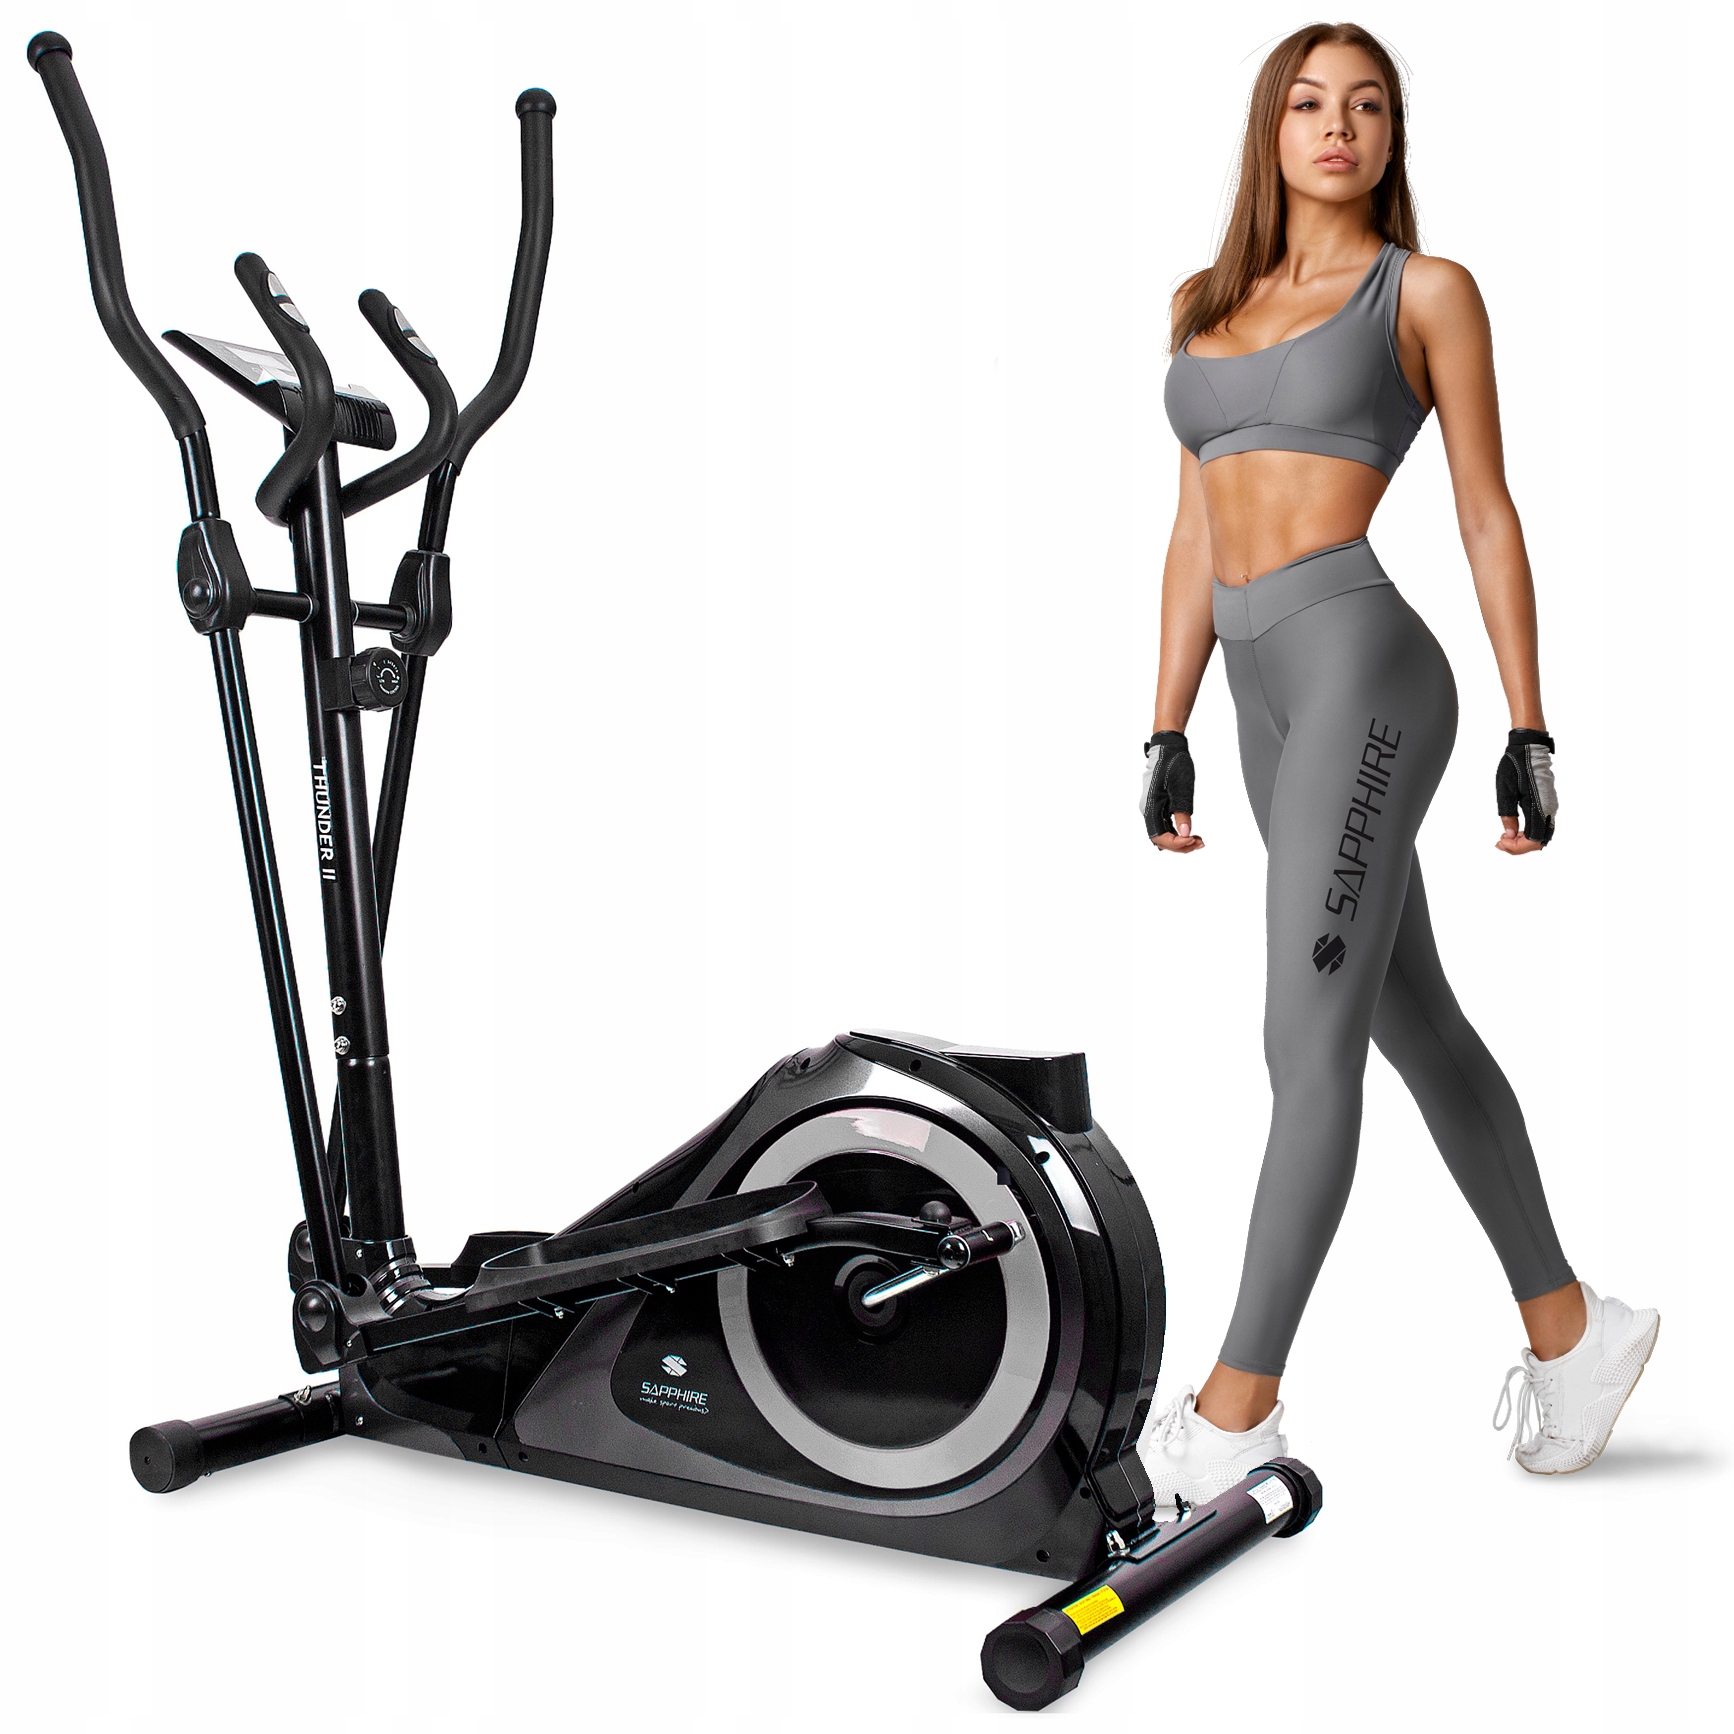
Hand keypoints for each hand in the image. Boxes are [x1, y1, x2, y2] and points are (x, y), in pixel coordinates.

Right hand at [1141, 732, 1203, 851]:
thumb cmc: (1173, 764)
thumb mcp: (1181, 789)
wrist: (1168, 747)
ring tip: (1198, 840)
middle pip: (1160, 839)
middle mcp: (1148, 810)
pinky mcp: (1159, 805)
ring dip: (1179, 841)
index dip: (1177, 843)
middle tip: (1200, 843)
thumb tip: (1185, 834)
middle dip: (1180, 845)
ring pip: (1163, 834)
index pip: (1160, 837)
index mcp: (1150, 807)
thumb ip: (1182, 813)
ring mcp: (1153, 808)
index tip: (1193, 839)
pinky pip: (1165, 825)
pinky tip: (1190, 832)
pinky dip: (1177, 832)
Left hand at [1495, 728, 1556, 853]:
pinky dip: (1529, 832)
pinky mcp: (1548, 803)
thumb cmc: (1515, 766)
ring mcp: (1550, 806)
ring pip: (1541, 834)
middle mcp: (1548, 809)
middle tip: (1500, 841)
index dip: (1517, 847)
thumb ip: (1508, 815)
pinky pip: (1541, 825)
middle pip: (1538, 841)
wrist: (1529, 748)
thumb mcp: (1505, 791)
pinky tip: (1515, 828)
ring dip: (1524, 840)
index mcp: (1538, 807)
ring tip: (1505, 836)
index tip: (1501, 842)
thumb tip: (1509, 835)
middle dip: (1519, 846)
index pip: (1533, 840)